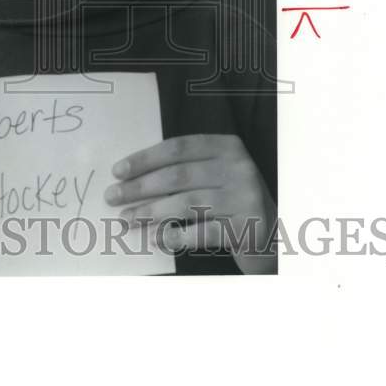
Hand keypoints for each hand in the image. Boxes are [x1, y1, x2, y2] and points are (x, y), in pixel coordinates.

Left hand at [104, 134, 276, 274]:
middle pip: (178, 175)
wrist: (272, 237)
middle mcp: (239, 167)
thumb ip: (185, 169)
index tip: (118, 171)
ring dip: (150, 212)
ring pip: (186, 203)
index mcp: (228, 147)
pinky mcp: (246, 228)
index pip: (178, 148)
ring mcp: (245, 198)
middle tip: (112, 197)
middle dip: (140, 187)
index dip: (144, 158)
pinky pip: (201, 232)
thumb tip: (130, 177)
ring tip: (127, 219)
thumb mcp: (215, 175)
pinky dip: (174, 236)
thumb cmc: (232, 202)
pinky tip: (154, 239)